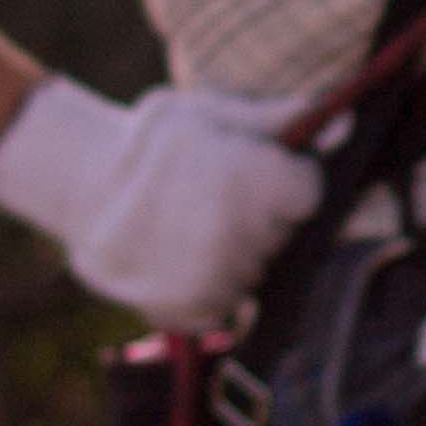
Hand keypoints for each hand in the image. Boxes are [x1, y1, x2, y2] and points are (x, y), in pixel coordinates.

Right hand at [0, 76, 323, 332]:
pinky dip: (208, 282)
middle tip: (211, 192)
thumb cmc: (152, 142)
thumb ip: (280, 119)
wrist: (77, 191)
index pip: (307, 191)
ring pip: (255, 269)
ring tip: (189, 221)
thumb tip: (348, 121)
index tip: (250, 167)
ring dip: (234, 250)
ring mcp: (210, 281)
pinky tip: (178, 252)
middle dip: (258, 213)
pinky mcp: (189, 314)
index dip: (283, 177)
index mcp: (245, 178)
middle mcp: (233, 238)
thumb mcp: (208, 110)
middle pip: (282, 233)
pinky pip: (224, 302)